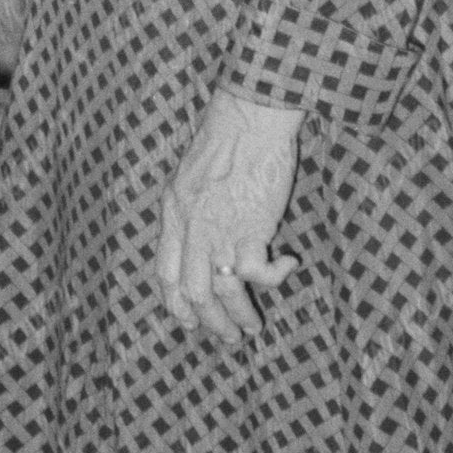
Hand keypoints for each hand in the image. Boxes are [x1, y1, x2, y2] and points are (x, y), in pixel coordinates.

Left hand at [152, 84, 299, 353]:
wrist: (250, 116)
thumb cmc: (228, 137)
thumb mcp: (192, 175)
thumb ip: (192, 209)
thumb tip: (203, 238)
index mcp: (173, 212)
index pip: (164, 273)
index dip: (176, 304)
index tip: (190, 321)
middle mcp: (191, 227)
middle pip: (192, 292)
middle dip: (210, 322)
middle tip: (229, 337)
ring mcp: (220, 230)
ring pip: (222, 292)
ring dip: (240, 315)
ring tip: (254, 327)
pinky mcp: (252, 229)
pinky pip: (258, 274)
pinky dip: (274, 279)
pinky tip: (287, 266)